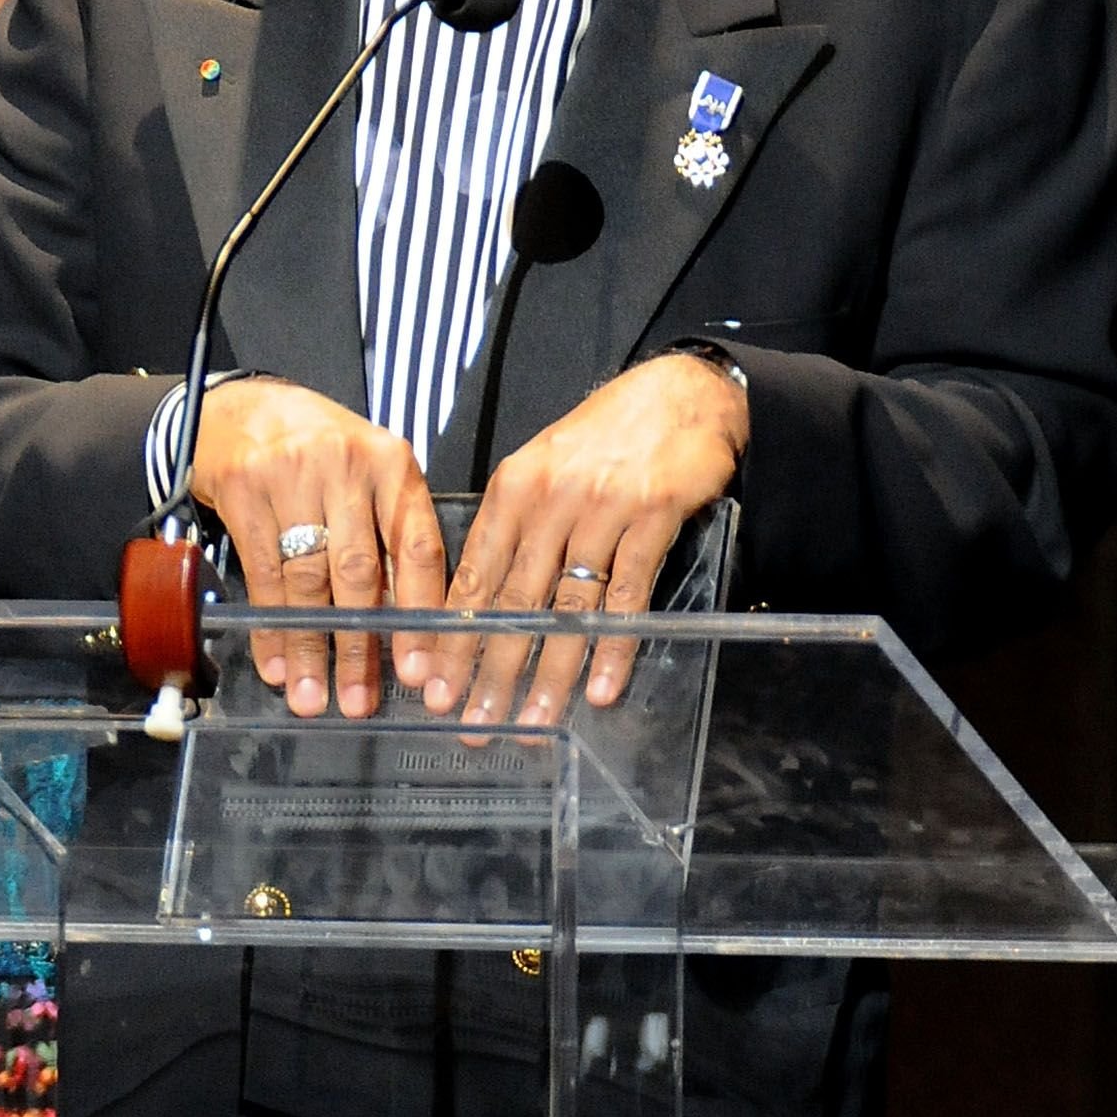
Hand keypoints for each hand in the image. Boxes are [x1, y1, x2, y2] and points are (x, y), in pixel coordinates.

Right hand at [192, 378, 446, 714]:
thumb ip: (390, 536)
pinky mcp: (245, 491)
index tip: (417, 670)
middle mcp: (347, 466)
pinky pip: (262, 575)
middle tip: (359, 701)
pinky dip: (270, 628)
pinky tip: (277, 664)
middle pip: (360, 573)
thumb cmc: (319, 450)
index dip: (419, 614)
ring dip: (310, 647)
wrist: (244, 409)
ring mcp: (292, 477)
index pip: (417, 547)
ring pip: (308, 581)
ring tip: (313, 696)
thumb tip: (405, 626)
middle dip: (360, 646)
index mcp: (392, 464)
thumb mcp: (368, 477)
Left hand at [407, 354, 747, 726]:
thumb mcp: (542, 467)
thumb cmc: (607, 435)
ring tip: (531, 719)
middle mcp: (550, 500)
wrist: (681, 393)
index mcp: (513, 489)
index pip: (474, 576)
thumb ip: (513, 526)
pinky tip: (599, 689)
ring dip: (548, 671)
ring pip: (567, 606)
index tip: (435, 686)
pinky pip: (627, 596)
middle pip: (514, 601)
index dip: (453, 637)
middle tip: (474, 723)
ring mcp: (602, 510)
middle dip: (489, 669)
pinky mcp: (652, 517)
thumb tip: (480, 595)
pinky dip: (613, 647)